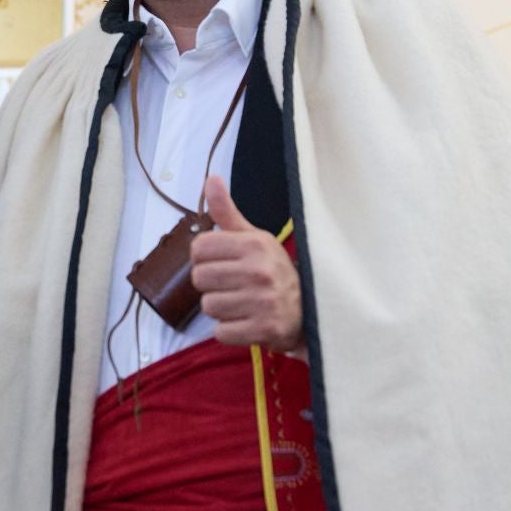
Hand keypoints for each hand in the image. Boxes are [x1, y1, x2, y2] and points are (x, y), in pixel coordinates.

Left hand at [191, 176, 303, 353]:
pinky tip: (247, 321)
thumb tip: (210, 178)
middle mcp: (259, 270)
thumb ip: (227, 212)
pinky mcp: (264, 330)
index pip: (198, 248)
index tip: (223, 262)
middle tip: (234, 285)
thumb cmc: (274, 271)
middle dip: (212, 285)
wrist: (311, 310)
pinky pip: (221, 332)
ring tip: (243, 303)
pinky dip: (230, 330)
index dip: (205, 258)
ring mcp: (263, 301)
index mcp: (254, 244)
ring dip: (221, 309)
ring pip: (209, 306)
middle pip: (199, 278)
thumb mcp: (255, 238)